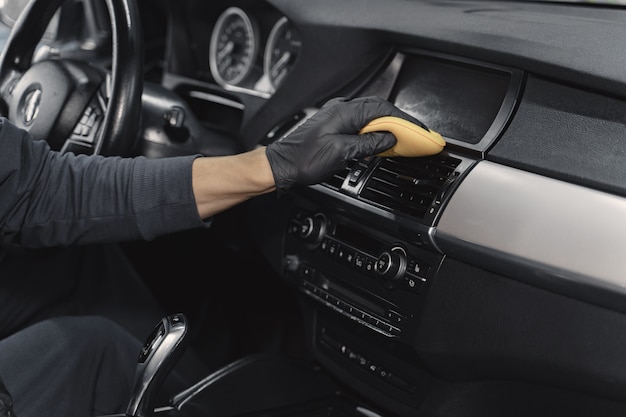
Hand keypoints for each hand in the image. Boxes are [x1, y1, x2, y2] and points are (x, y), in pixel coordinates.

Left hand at [265, 96, 425, 192]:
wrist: (281, 165)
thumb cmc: (304, 159)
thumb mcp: (342, 153)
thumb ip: (368, 144)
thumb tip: (389, 139)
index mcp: (345, 112)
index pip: (383, 109)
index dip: (405, 120)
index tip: (419, 129)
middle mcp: (341, 110)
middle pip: (378, 110)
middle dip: (399, 121)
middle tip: (416, 134)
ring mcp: (336, 117)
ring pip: (370, 117)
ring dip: (387, 126)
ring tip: (403, 138)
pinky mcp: (333, 126)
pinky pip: (360, 124)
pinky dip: (374, 131)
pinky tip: (380, 141)